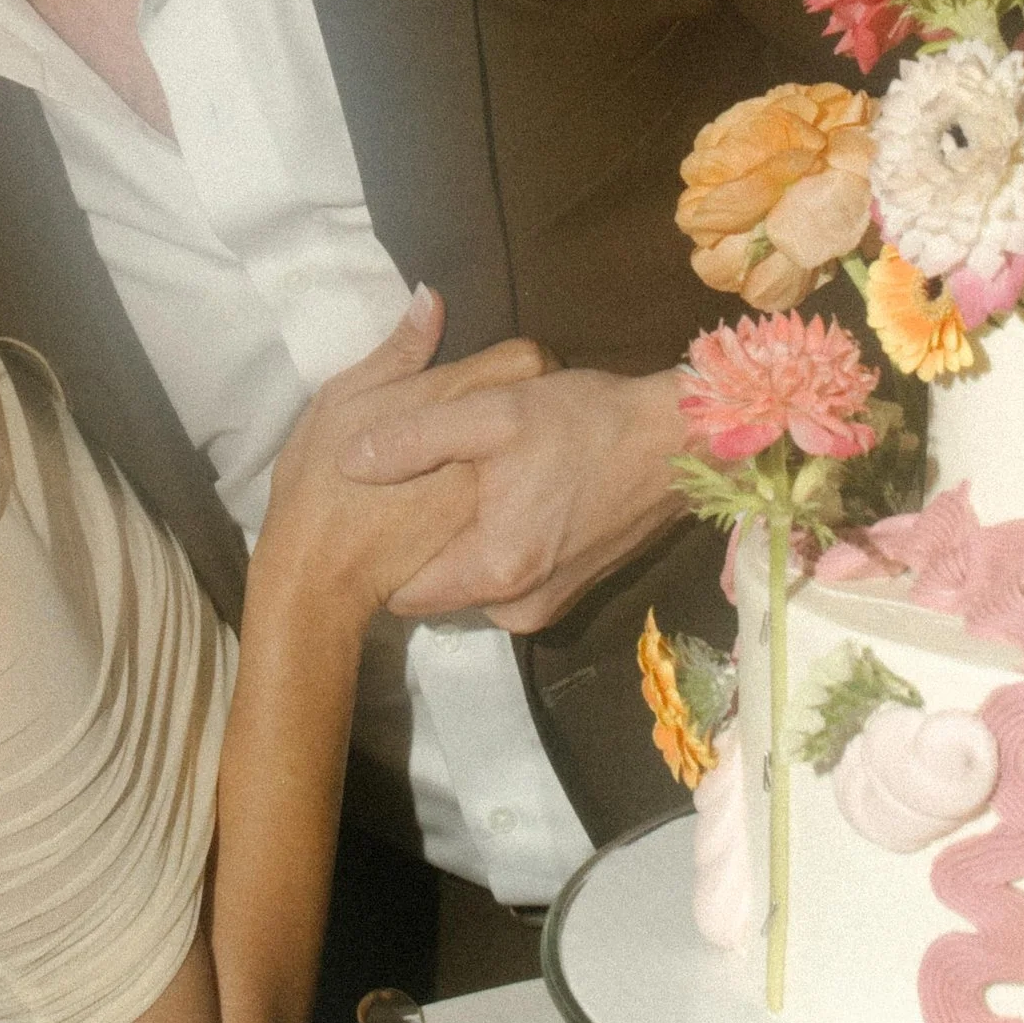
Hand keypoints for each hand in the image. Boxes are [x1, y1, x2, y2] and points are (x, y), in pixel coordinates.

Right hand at [257, 295, 533, 624]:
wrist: (318, 576)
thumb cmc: (317, 481)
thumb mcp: (341, 401)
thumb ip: (397, 353)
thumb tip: (432, 296)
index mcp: (445, 400)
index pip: (521, 359)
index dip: (516, 361)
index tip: (500, 371)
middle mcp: (483, 445)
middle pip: (537, 406)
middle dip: (524, 403)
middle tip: (498, 412)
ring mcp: (492, 493)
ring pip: (534, 453)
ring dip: (521, 448)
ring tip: (496, 454)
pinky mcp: (491, 536)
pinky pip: (519, 498)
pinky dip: (510, 491)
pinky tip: (485, 497)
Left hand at [337, 360, 686, 631]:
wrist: (677, 443)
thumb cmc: (585, 423)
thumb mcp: (493, 412)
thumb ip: (413, 437)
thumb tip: (346, 461)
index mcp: (495, 572)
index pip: (401, 593)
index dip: (380, 552)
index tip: (366, 514)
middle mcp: (518, 609)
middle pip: (435, 589)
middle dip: (416, 546)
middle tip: (403, 492)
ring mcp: (547, 606)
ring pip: (469, 583)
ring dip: (456, 544)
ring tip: (446, 490)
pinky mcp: (568, 592)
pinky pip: (504, 578)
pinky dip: (491, 545)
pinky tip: (494, 497)